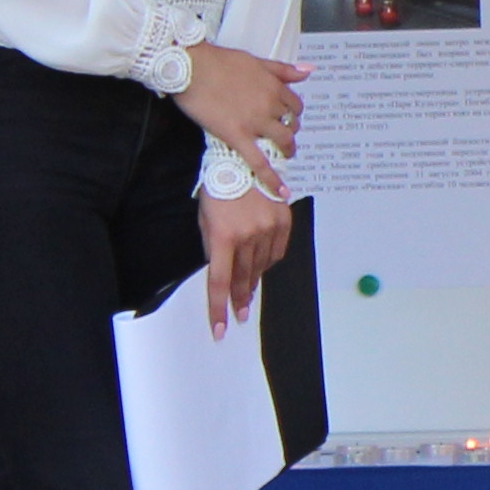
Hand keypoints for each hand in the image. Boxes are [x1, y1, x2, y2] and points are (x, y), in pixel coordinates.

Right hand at [177, 43, 310, 192]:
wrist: (193, 67)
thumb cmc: (219, 61)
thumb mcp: (256, 61)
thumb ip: (283, 69)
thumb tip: (308, 71)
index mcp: (273, 87)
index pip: (294, 105)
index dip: (292, 114)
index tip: (287, 119)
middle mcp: (269, 105)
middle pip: (290, 124)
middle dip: (290, 132)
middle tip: (284, 138)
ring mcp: (254, 122)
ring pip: (281, 141)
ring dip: (286, 150)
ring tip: (285, 156)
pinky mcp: (236, 135)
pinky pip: (258, 160)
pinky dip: (271, 177)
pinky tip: (280, 190)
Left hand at [197, 183, 295, 334]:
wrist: (240, 160)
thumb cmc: (217, 190)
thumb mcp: (205, 220)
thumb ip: (213, 248)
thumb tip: (222, 272)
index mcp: (223, 236)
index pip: (220, 281)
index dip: (219, 308)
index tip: (220, 329)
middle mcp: (249, 235)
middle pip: (243, 278)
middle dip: (239, 298)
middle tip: (239, 314)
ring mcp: (269, 228)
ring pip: (262, 267)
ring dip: (253, 280)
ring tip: (248, 290)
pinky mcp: (284, 220)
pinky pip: (278, 252)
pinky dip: (269, 261)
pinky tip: (262, 265)